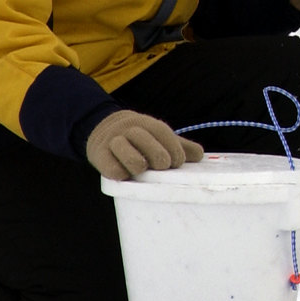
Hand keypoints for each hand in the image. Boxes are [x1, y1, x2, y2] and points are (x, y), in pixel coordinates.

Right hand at [86, 110, 204, 180]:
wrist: (103, 129)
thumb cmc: (140, 139)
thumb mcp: (159, 138)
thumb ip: (179, 146)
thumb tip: (199, 155)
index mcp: (147, 124)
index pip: (161, 132)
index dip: (173, 147)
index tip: (178, 162)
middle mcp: (129, 129)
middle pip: (143, 138)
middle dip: (157, 154)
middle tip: (163, 167)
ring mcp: (113, 141)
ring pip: (123, 148)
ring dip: (136, 161)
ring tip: (142, 170)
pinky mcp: (99, 155)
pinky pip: (109, 165)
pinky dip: (118, 172)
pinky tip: (126, 176)